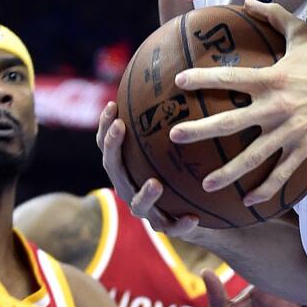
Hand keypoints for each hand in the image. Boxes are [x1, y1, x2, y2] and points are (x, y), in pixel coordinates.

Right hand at [96, 101, 201, 238]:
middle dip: (113, 148)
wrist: (201, 212)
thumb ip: (174, 121)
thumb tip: (179, 77)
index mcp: (129, 168)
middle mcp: (130, 188)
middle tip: (120, 127)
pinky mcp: (166, 228)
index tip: (112, 105)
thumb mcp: (178, 146)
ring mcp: (147, 211)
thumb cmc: (184, 171)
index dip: (105, 127)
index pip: (108, 146)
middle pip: (114, 170)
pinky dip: (180, 223)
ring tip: (156, 183)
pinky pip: (172, 228)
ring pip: (138, 204)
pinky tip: (192, 217)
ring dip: (145, 194)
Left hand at [168, 0, 306, 205]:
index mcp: (273, 77)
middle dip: (200, 129)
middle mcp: (277, 105)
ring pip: (254, 155)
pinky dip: (267, 188)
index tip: (178, 83)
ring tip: (206, 184)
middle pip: (231, 121)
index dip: (202, 79)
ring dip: (228, 172)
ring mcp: (292, 129)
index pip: (230, 77)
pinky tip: (250, 200)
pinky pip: (283, 171)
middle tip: (175, 136)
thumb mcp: (303, 32)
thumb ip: (273, 16)